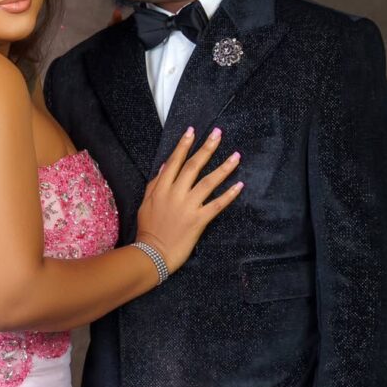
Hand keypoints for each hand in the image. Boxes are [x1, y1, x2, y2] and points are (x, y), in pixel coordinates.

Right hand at [135, 127, 241, 272]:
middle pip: (193, 166)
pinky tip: (240, 185)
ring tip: (236, 156)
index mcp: (162, 189)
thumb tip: (166, 165)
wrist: (152, 254)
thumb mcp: (146, 203)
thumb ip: (155, 183)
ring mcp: (188, 207)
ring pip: (208, 182)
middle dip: (207, 148)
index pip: (174, 162)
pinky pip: (216, 205)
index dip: (184, 145)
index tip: (193, 131)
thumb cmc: (148, 230)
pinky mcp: (198, 221)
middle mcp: (175, 194)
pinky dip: (229, 195)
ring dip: (223, 168)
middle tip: (218, 133)